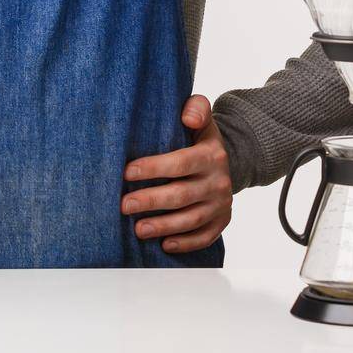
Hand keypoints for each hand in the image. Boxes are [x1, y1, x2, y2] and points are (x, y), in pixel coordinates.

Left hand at [119, 94, 232, 252]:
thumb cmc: (201, 138)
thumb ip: (196, 108)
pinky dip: (186, 243)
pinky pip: (205, 237)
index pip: (180, 163)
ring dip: (163, 226)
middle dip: (151, 201)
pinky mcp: (221, 221)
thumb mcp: (202, 116)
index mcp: (212, 155)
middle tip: (124, 205)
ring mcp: (221, 204)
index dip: (153, 168)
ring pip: (191, 220)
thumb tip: (188, 117)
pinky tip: (165, 245)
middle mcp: (219, 181)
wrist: (228, 159)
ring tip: (138, 229)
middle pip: (182, 195)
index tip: (127, 173)